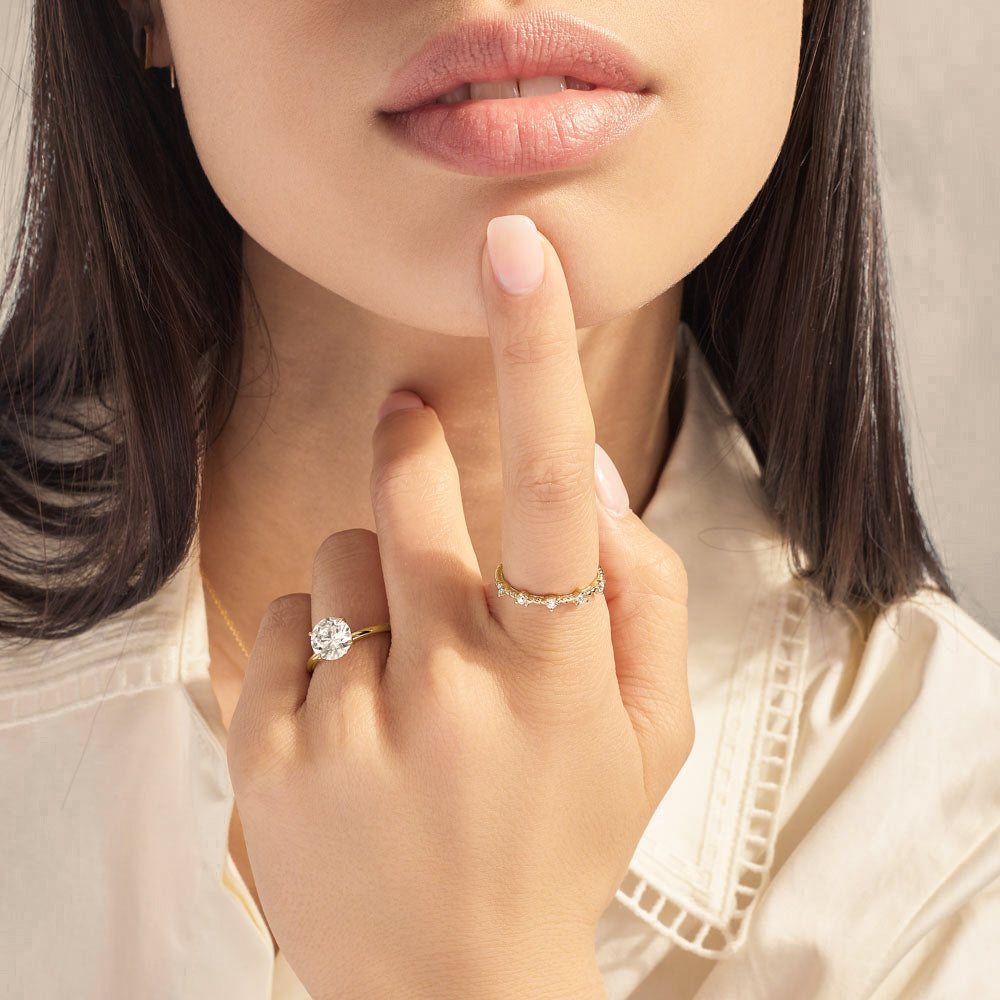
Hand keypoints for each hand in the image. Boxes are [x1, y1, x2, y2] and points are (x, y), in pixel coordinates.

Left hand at [226, 215, 692, 999]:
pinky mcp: (271, 748)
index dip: (542, 354)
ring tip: (401, 665)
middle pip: (407, 489)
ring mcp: (351, 717)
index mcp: (558, 670)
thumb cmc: (563, 840)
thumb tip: (602, 479)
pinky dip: (318, 647)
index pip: (560, 485)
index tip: (519, 250)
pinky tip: (352, 718)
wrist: (453, 988)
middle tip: (415, 434)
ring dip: (370, 581)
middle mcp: (452, 681)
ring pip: (338, 556)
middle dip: (411, 448)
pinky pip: (284, 625)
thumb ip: (646, 595)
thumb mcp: (652, 734)